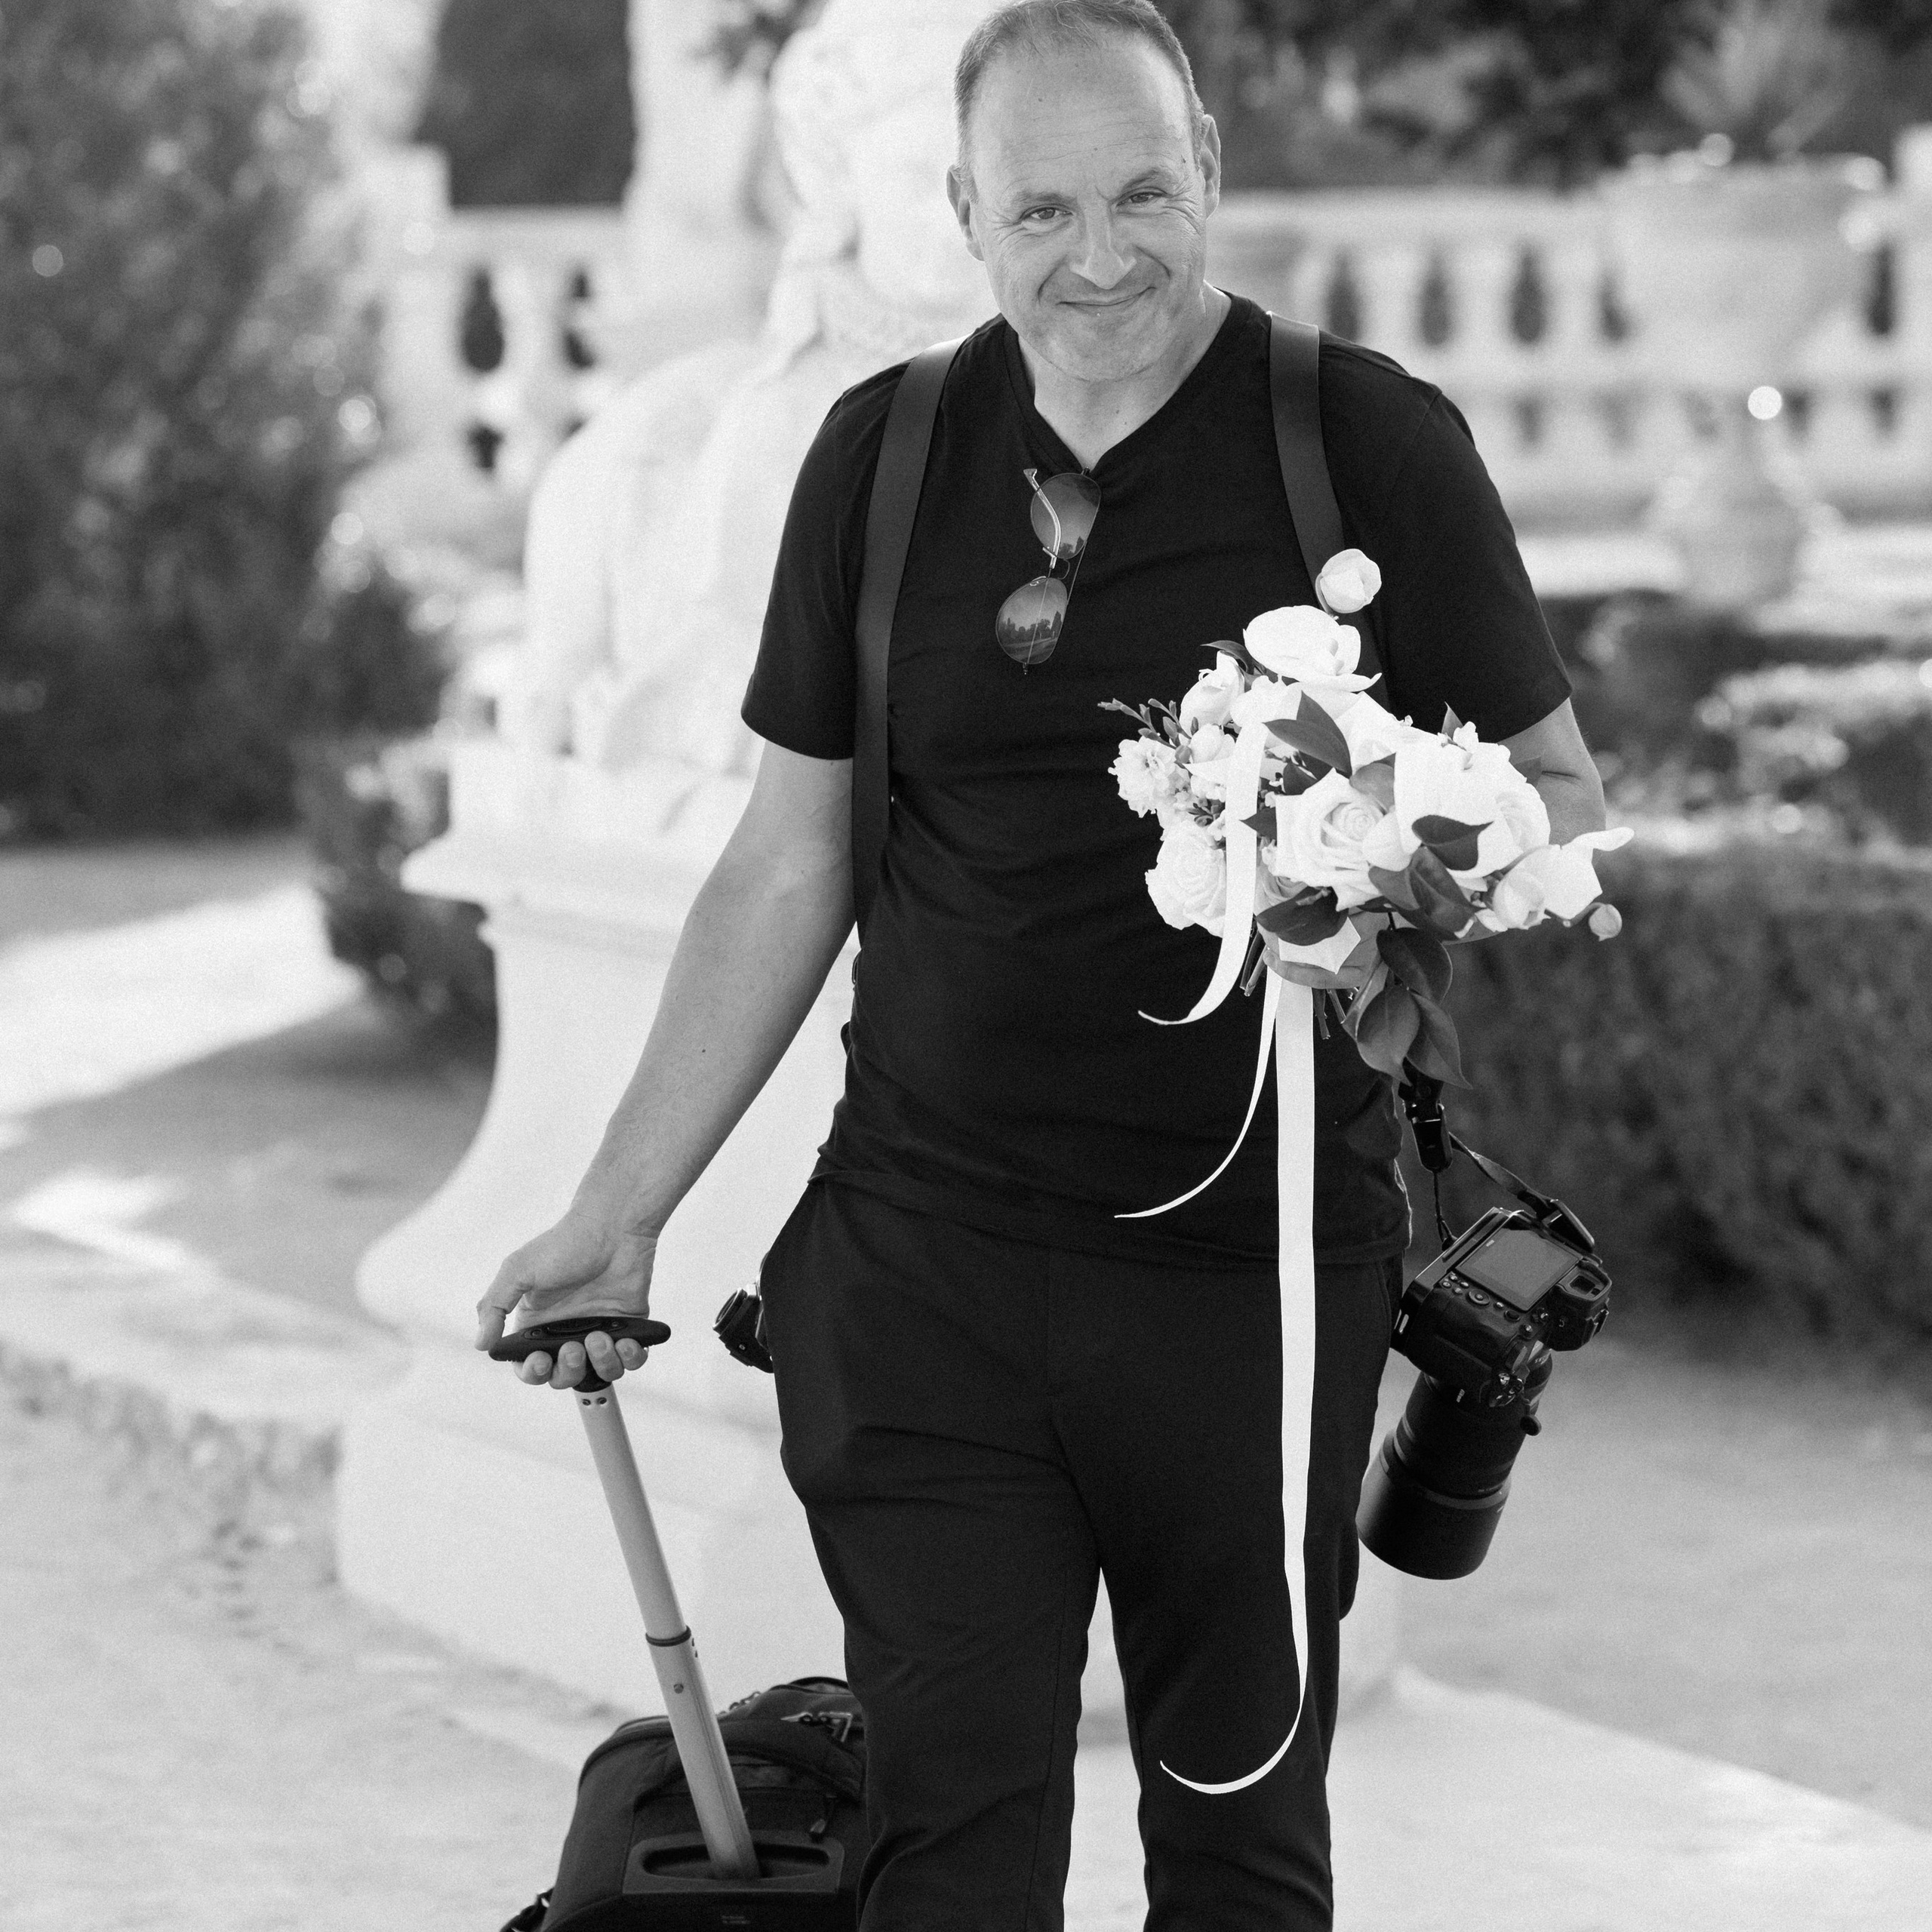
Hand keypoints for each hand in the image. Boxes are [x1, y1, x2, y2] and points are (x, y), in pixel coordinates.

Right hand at [474, 1199, 659, 1390]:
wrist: (612, 1227)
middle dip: (569, 1370)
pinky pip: (632, 1360)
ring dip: (600, 1363)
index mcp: (538, 1325)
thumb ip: (494, 1306)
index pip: (530, 1366)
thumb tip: (481, 1344)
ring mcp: (600, 1331)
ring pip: (599, 1373)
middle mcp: (568, 1333)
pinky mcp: (629, 1328)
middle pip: (565, 1377)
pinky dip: (630, 1358)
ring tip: (601, 1336)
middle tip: (573, 1347)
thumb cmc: (565, 1245)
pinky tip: (626, 1341)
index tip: (540, 1360)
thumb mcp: (518, 1270)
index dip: (533, 1372)